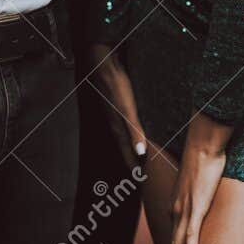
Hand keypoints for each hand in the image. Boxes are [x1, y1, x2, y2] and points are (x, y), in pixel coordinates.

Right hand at [88, 43, 147, 166]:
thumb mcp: (128, 109)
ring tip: (134, 154)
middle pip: (124, 146)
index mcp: (118, 127)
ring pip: (122, 135)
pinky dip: (127, 131)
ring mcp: (113, 113)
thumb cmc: (115, 86)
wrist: (102, 65)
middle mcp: (114, 122)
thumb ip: (134, 130)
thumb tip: (140, 152)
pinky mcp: (114, 104)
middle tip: (137, 171)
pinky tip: (129, 127)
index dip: (133, 165)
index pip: (127, 152)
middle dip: (130, 159)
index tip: (139, 178)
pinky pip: (122, 123)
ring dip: (128, 146)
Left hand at [163, 124, 225, 243]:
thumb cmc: (204, 158)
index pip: (173, 235)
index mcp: (176, 204)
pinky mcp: (197, 208)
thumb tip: (206, 196)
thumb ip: (200, 193)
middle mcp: (176, 209)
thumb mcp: (199, 181)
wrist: (204, 144)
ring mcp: (185, 209)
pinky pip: (192, 235)